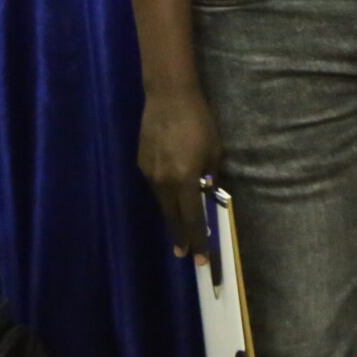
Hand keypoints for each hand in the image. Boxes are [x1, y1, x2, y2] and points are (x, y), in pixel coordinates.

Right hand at [139, 86, 220, 258]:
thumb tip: (206, 194)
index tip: (200, 260)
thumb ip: (209, 176)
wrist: (168, 97)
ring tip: (179, 230)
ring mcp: (149, 173)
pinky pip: (155, 186)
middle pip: (172, 216)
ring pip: (162, 202)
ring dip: (172, 215)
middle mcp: (163, 182)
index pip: (192, 218)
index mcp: (184, 179)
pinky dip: (164, 194)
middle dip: (180, 236)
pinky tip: (170, 196)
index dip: (197, 240)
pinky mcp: (141, 164)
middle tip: (184, 253)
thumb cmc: (199, 121)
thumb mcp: (214, 150)